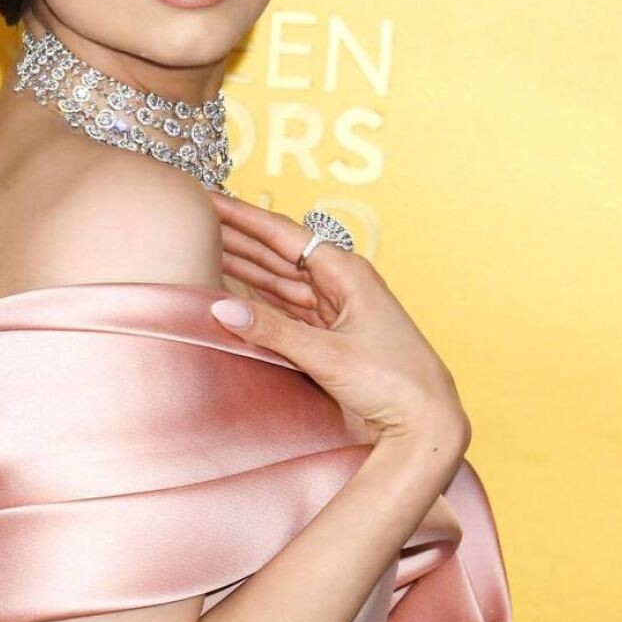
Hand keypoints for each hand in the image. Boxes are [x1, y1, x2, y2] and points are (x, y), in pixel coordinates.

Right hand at [208, 193, 470, 449]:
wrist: (427, 422)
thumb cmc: (394, 383)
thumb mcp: (328, 356)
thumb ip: (273, 331)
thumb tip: (221, 310)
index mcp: (347, 272)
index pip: (282, 235)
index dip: (242, 216)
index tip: (208, 200)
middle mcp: (341, 284)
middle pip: (278, 254)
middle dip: (236, 237)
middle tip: (194, 221)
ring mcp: (336, 309)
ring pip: (279, 281)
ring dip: (244, 267)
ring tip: (205, 249)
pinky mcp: (331, 335)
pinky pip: (286, 308)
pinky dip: (259, 301)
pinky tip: (234, 293)